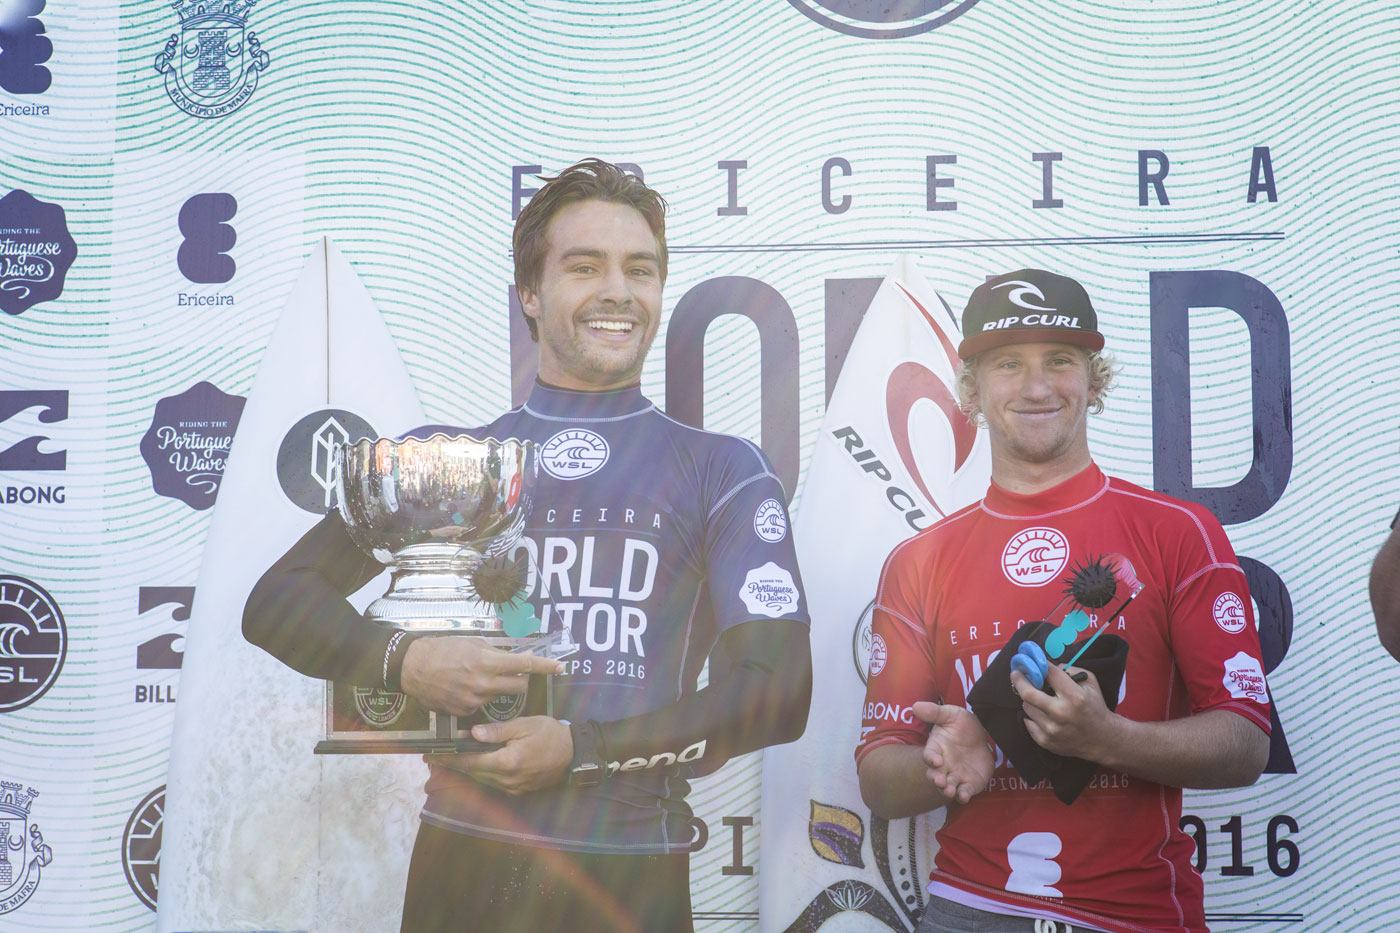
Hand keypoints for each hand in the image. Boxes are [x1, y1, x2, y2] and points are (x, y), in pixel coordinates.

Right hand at [400, 636, 564, 715]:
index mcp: (487, 662)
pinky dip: (480, 697)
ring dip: (497, 687)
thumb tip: (517, 660)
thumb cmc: (443, 650)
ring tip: (476, 677)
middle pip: (519, 686)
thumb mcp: (472, 644)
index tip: (560, 666)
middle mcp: (483, 683)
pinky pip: (482, 705)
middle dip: (520, 678)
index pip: (525, 665)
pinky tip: (464, 688)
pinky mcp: (465, 712)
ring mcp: (474, 700)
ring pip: (500, 696)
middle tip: (510, 671)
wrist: (413, 667)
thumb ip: (496, 654)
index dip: (545, 666)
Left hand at [430, 716, 573, 794]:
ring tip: (450, 760)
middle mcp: (507, 780)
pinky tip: (475, 765)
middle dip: (453, 765)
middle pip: (473, 773)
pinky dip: (481, 773)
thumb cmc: (551, 734)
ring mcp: (513, 788)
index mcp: (507, 762)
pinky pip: (493, 782)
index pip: (471, 762)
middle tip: (433, 757)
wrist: (574, 753)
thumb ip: (498, 730)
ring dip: (465, 770)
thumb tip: (473, 734)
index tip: (432, 756)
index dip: (449, 759)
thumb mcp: (525, 725)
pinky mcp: (518, 790)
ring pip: (481, 779)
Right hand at [912, 701, 993, 803]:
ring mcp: (955, 776)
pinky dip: (962, 796)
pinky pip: (963, 793)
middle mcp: (943, 765)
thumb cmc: (962, 725)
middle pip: (935, 775)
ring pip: (947, 786)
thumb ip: (935, 712)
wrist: (982, 737)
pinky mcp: (969, 784)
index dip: (931, 759)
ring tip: (949, 791)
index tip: (936, 760)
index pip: (929, 755)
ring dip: (947, 790)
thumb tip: (915, 706)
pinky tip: (964, 796)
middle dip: (936, 779)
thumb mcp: (951, 714)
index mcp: (937, 748)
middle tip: (940, 782)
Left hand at [1013, 663, 1116, 759]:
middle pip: (1028, 693)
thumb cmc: (1095, 708)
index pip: (1049, 674)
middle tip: (1016, 674)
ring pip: (1027, 707)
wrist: (1103, 740)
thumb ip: (1070, 670)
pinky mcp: (1045, 741)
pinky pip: (1028, 722)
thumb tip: (1047, 666)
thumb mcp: (1090, 683)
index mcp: (1074, 697)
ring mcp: (1052, 729)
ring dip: (1030, 701)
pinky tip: (1043, 715)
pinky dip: (1032, 716)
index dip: (1038, 664)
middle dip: (1019, 680)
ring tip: (1041, 701)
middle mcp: (1061, 713)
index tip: (1029, 661)